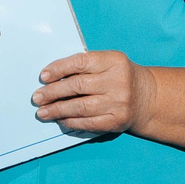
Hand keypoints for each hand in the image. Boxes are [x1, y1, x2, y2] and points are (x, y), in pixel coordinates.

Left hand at [32, 50, 151, 135]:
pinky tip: (60, 119)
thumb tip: (52, 78)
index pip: (81, 62)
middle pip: (78, 86)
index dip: (59, 69)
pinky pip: (88, 122)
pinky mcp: (117, 121)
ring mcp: (119, 103)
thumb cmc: (120, 77)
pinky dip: (71, 121)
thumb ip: (85, 66)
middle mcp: (118, 81)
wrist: (147, 98)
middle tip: (37, 97)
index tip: (43, 77)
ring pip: (80, 107)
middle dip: (53, 92)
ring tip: (43, 111)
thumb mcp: (109, 62)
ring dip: (57, 110)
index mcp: (114, 61)